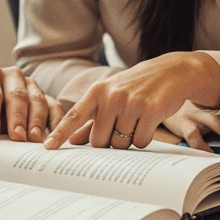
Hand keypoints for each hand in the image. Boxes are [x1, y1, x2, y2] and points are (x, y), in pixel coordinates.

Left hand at [0, 62, 65, 141]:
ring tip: (33, 140)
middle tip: (16, 138)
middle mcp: (10, 75)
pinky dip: (55, 122)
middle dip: (16, 117)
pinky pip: (53, 106)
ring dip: (36, 121)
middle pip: (16, 94)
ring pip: (36, 99)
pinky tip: (52, 137)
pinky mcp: (45, 97)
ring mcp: (30, 84)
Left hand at [43, 51, 219, 150]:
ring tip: (137, 120)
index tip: (48, 147)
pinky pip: (140, 141)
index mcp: (97, 91)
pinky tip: (149, 122)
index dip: (60, 133)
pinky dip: (144, 138)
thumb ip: (91, 119)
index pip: (74, 116)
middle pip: (99, 141)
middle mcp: (111, 96)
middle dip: (109, 141)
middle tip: (121, 126)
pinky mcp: (150, 111)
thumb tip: (73, 140)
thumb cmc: (136, 86)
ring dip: (128, 140)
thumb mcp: (111, 96)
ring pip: (120, 143)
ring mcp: (131, 103)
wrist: (171, 72)